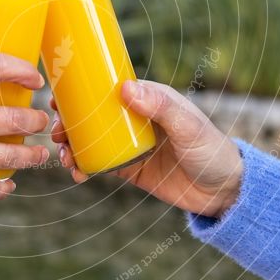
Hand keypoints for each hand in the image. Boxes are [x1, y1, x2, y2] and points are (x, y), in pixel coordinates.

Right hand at [50, 80, 242, 216]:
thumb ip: (160, 107)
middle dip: (69, 122)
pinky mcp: (129, 167)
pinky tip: (77, 173)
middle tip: (56, 133)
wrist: (224, 192)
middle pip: (92, 115)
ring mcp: (129, 143)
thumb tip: (125, 87)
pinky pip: (98, 164)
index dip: (80, 91)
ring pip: (90, 140)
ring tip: (64, 156)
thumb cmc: (212, 151)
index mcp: (148, 99)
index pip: (108, 88)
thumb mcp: (188, 127)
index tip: (58, 97)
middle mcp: (134, 118)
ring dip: (71, 145)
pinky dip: (83, 166)